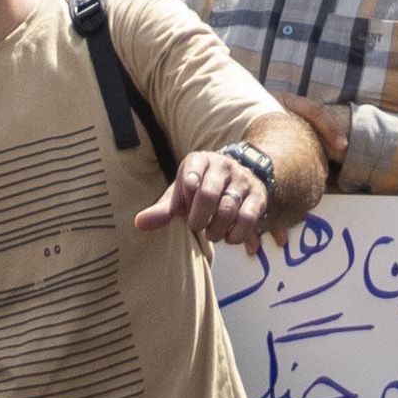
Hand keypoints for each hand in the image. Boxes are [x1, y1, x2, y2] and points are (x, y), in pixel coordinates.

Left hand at [137, 144, 290, 249]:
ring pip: (228, 209)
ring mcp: (242, 180)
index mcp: (200, 161)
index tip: (186, 205)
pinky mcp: (258, 196)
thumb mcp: (181, 194)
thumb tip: (139, 223)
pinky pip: (247, 219)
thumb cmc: (201, 188)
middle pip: (208, 195)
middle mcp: (223, 166)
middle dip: (199, 219)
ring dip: (216, 230)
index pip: (191, 172)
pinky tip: (228, 237)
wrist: (239, 178)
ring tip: (211, 233)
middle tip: (197, 226)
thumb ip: (163, 209)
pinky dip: (235, 235)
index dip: (187, 191)